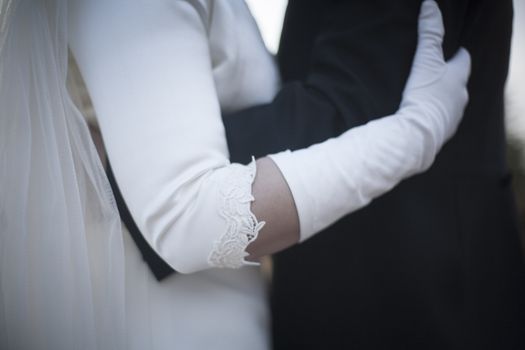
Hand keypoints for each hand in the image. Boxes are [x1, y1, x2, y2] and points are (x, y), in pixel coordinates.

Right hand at [399, 0, 470, 169]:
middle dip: (449, 78)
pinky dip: (433, 116)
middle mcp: (460, 98)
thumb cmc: (424, 95)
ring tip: (427, 95)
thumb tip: (431, 5)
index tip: (452, 51)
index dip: (457, 55)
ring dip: (442, 98)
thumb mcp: (425, 60)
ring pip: (450, 103)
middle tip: (436, 73)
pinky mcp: (442, 133)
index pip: (464, 61)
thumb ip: (429, 33)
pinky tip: (422, 115)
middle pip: (458, 83)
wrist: (417, 134)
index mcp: (459, 79)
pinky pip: (440, 120)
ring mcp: (453, 117)